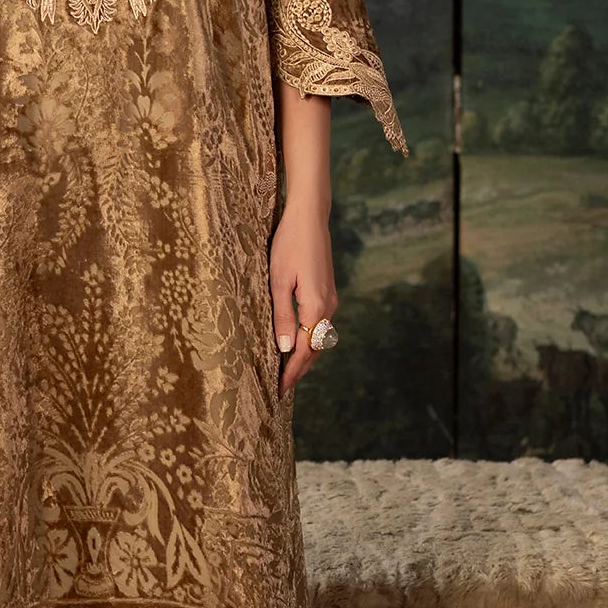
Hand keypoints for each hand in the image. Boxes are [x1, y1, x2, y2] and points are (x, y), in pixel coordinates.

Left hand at [270, 202, 336, 401]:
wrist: (310, 217)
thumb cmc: (289, 245)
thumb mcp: (278, 280)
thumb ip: (281, 315)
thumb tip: (283, 348)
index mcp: (315, 307)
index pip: (302, 350)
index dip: (291, 372)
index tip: (280, 390)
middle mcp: (327, 307)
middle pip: (314, 348)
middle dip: (298, 369)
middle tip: (282, 388)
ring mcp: (330, 299)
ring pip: (318, 337)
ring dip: (304, 356)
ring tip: (287, 371)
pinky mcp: (327, 292)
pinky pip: (319, 325)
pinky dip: (308, 339)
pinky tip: (296, 342)